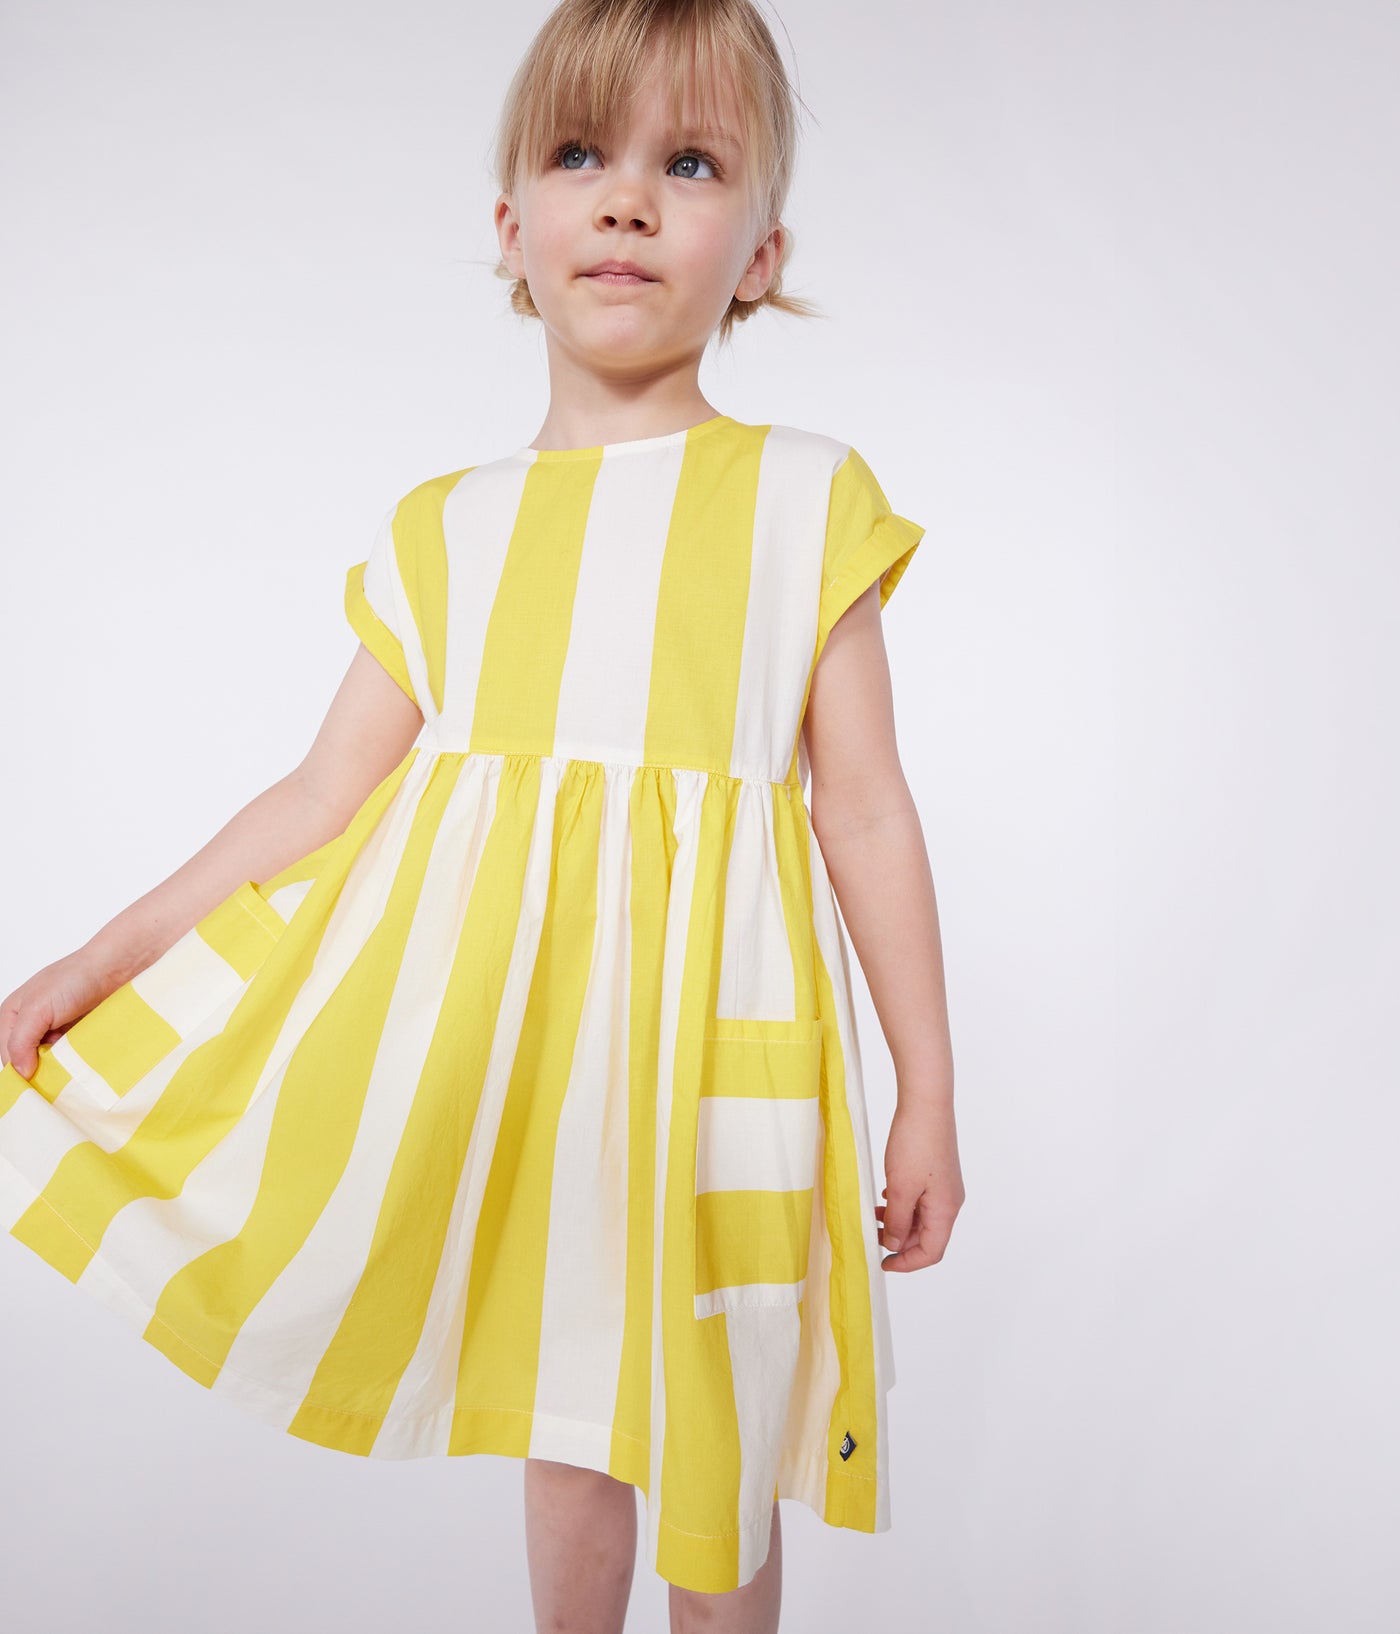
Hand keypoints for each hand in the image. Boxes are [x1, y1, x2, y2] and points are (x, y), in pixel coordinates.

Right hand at [0, 951, 119, 1080]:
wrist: (117, 968)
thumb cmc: (75, 978)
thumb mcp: (37, 1008)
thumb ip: (21, 1040)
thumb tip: (21, 1072)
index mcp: (13, 1017)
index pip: (8, 1056)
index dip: (20, 1070)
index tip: (37, 1080)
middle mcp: (33, 1025)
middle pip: (30, 1062)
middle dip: (43, 1068)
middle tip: (59, 1069)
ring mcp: (58, 1031)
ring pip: (53, 1063)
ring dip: (63, 1066)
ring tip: (74, 1060)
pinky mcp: (79, 1036)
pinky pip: (74, 1058)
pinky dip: (78, 1061)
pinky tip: (86, 1057)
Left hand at [877, 1095, 963, 1271]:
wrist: (926, 1104)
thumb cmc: (915, 1144)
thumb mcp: (901, 1189)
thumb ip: (898, 1221)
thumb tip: (895, 1245)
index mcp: (946, 1210)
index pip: (932, 1252)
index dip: (907, 1263)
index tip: (883, 1262)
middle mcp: (950, 1201)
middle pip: (927, 1236)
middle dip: (900, 1242)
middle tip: (873, 1237)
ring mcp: (944, 1186)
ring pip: (922, 1217)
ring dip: (899, 1222)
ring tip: (874, 1216)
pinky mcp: (936, 1172)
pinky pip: (921, 1199)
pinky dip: (903, 1204)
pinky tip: (885, 1196)